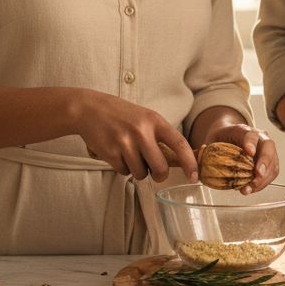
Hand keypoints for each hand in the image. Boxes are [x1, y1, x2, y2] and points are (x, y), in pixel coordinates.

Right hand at [76, 91, 197, 182]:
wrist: (90, 109)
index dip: (190, 162)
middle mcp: (142, 131)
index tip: (194, 176)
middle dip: (159, 175)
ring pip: (140, 173)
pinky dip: (122, 167)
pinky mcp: (110, 153)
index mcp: (155, 121)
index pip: (179, 144)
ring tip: (129, 153)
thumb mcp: (146, 118)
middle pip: (160, 168)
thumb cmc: (122, 115)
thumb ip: (161, 136)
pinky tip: (117, 153)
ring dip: (137, 170)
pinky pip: (123, 172)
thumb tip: (179, 161)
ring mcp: (125, 142)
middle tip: (155, 171)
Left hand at [206, 123, 278, 194]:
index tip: (249, 152)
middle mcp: (259, 137)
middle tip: (257, 174)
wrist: (228, 137)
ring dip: (263, 178)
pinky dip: (263, 183)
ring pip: (273, 162)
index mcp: (243, 130)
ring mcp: (266, 150)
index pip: (250, 134)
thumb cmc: (220, 140)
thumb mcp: (211, 142)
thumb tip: (194, 171)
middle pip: (268, 146)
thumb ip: (203, 154)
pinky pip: (272, 173)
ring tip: (248, 189)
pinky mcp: (269, 162)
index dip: (250, 142)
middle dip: (265, 161)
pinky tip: (251, 189)